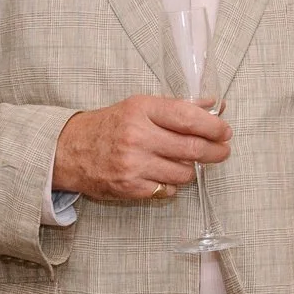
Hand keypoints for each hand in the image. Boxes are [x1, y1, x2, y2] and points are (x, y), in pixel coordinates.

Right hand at [52, 95, 230, 201]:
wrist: (69, 150)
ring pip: (184, 172)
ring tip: (187, 162)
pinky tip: (165, 174)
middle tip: (223, 151)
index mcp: (141, 109)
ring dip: (192, 169)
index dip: (213, 126)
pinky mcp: (130, 187)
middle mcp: (137, 136)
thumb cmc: (109, 126)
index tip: (225, 131)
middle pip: (192, 147)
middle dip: (215, 151)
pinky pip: (168, 189)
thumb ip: (177, 106)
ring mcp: (133, 164)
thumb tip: (214, 104)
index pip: (188, 117)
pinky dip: (173, 184)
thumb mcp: (139, 106)